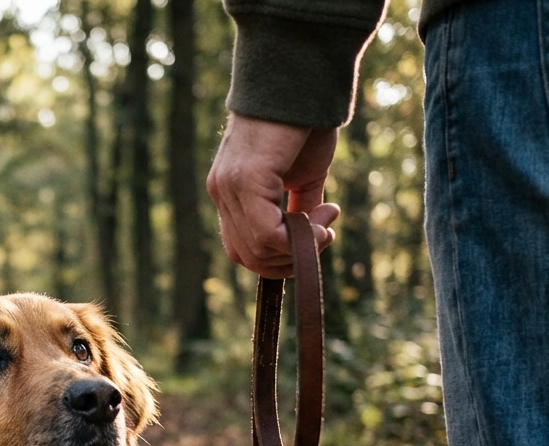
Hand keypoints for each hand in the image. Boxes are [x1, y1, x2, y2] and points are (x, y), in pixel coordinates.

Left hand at [207, 113, 340, 278]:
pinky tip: (322, 226)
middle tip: (325, 234)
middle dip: (290, 259)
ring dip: (299, 248)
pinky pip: (266, 234)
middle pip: (246, 256)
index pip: (242, 248)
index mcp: (230, 193)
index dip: (279, 256)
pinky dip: (296, 241)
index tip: (318, 235)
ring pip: (257, 250)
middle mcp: (222, 192)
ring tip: (327, 222)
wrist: (301, 82)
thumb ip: (299, 208)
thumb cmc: (303, 124)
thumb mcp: (303, 177)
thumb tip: (309, 239)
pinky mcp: (246, 181)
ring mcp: (229, 187)